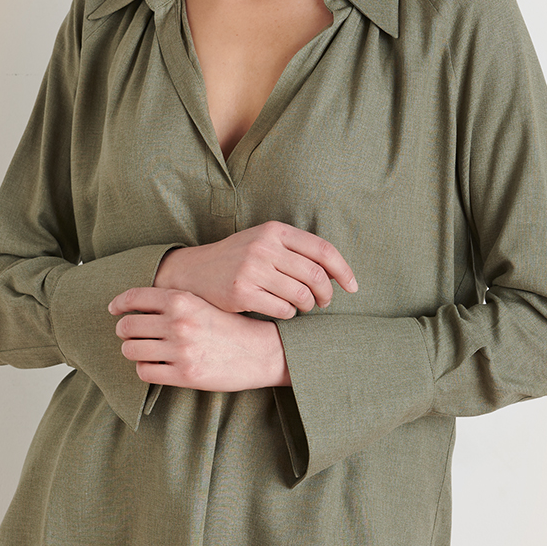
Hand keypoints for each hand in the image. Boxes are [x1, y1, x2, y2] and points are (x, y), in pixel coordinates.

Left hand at [107, 287, 289, 390]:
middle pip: (127, 326)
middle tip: (132, 334)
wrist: (262, 351)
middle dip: (125, 331)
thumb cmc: (230, 326)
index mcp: (182, 300)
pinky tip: (156, 365)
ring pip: (132, 350)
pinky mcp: (185, 375)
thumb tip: (134, 306)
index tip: (114, 309)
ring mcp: (181, 350)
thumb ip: (172, 302)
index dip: (119, 304)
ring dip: (133, 351)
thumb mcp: (202, 304)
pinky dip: (145, 369)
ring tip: (144, 350)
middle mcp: (179, 323)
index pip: (134, 298)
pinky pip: (145, 372)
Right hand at [153, 221, 357, 318]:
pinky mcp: (242, 292)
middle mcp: (264, 247)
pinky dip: (290, 315)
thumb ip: (296, 250)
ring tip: (304, 307)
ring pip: (301, 295)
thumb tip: (336, 272)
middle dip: (327, 294)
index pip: (322, 250)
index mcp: (274, 230)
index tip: (352, 287)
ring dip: (309, 306)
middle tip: (325, 302)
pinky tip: (284, 311)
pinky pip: (283, 310)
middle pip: (315, 275)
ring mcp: (252, 269)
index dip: (343, 270)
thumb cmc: (238, 259)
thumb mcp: (264, 242)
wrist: (194, 272)